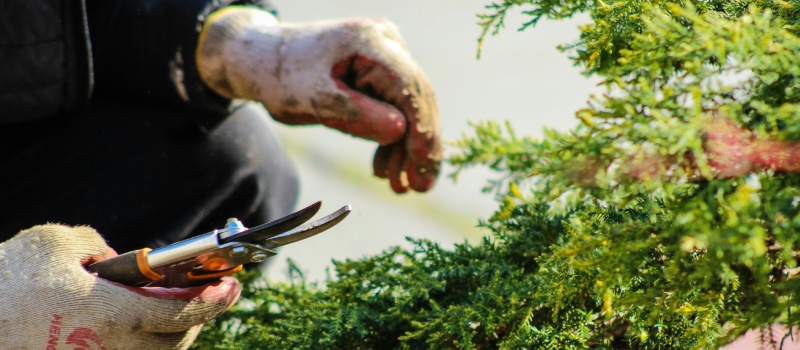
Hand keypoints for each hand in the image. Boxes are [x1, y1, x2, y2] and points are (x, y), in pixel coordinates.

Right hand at [0, 224, 240, 348]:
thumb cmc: (9, 280)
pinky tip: (142, 323)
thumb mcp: (56, 243)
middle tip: (210, 293)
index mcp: (111, 315)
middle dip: (200, 317)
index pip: (181, 312)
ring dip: (174, 333)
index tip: (233, 286)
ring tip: (175, 305)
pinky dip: (146, 344)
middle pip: (178, 341)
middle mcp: (110, 349)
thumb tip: (118, 260)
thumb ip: (98, 246)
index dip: (214, 300)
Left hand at [197, 7, 440, 192]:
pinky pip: (395, 107)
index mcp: (369, 42)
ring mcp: (386, 56)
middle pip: (416, 98)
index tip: (424, 166)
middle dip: (419, 146)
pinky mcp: (380, 72)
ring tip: (399, 186)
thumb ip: (356, 115)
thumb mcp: (313, 100)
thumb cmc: (281, 76)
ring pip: (408, 107)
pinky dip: (391, 139)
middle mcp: (386, 43)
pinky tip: (385, 168)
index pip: (409, 87)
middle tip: (419, 187)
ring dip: (405, 148)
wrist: (262, 61)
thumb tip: (401, 132)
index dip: (422, 129)